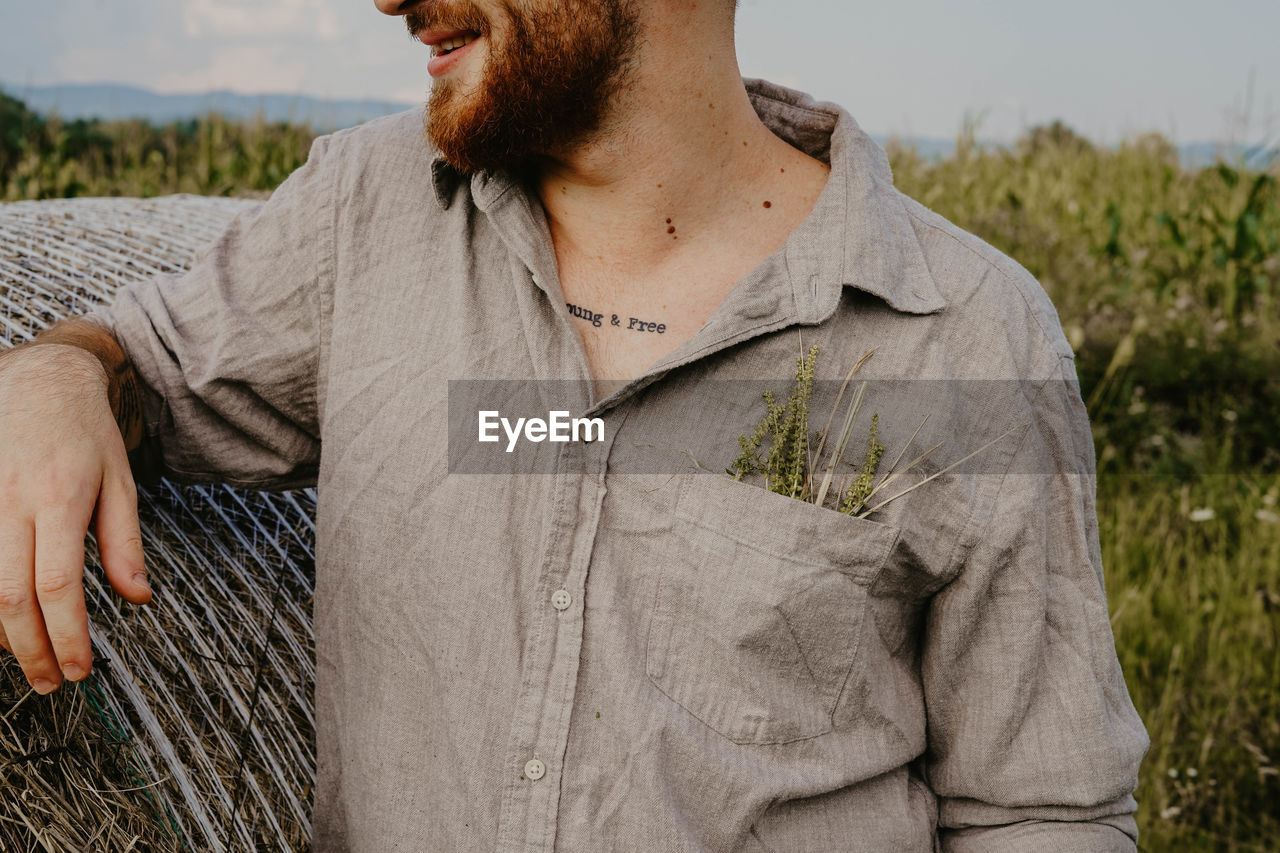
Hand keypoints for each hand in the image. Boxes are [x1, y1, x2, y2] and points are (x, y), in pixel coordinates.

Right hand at [0, 343, 151, 693]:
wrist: (38, 379)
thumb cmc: (85, 433)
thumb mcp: (121, 481)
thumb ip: (125, 543)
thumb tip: (139, 599)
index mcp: (61, 497)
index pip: (58, 585)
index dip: (66, 635)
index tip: (79, 670)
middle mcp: (11, 501)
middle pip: (11, 596)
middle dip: (31, 649)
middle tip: (50, 683)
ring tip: (25, 659)